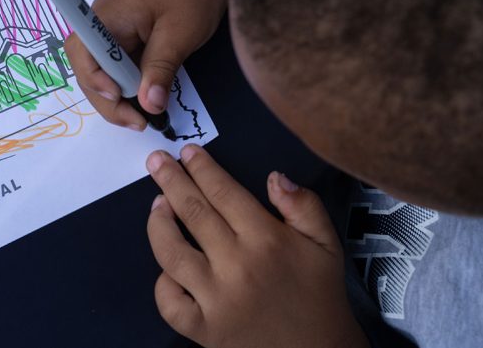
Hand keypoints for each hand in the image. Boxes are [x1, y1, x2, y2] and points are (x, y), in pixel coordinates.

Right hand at [64, 0, 242, 128]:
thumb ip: (160, 69)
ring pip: (106, 67)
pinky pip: (122, 58)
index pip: (83, 57)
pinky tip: (149, 95)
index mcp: (106, 15)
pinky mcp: (133, 26)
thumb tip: (148, 106)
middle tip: (139, 124)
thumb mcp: (180, 31)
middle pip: (90, 67)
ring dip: (121, 93)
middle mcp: (103, 19)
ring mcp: (117, 22)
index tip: (125, 107)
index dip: (96, 86)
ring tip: (145, 116)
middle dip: (109, 99)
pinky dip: (132, 79)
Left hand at [145, 145, 368, 347]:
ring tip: (157, 204)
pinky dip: (162, 283)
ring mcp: (216, 300)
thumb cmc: (320, 297)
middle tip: (156, 161)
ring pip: (171, 253)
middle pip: (193, 212)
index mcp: (266, 240)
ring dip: (158, 223)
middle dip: (171, 180)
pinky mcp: (204, 330)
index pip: (223, 192)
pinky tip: (166, 267)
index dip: (201, 168)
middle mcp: (237, 265)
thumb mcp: (326, 245)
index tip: (187, 152)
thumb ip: (304, 206)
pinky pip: (169, 302)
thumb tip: (275, 176)